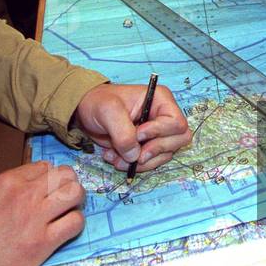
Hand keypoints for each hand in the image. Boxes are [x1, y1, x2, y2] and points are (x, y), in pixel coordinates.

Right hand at [0, 161, 83, 265]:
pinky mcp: (43, 242)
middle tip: (64, 195)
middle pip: (65, 175)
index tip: (50, 186)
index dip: (50, 177)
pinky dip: (75, 223)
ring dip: (75, 201)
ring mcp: (36, 218)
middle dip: (68, 183)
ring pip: (75, 193)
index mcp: (7, 182)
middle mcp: (25, 195)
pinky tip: (66, 228)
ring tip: (69, 209)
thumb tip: (31, 179)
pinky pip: (75, 222)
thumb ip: (7, 188)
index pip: (44, 166)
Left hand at [74, 83, 191, 172]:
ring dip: (141, 162)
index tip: (138, 134)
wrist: (86, 112)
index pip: (176, 123)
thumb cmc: (98, 103)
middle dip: (154, 151)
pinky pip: (151, 162)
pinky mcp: (148, 146)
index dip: (159, 132)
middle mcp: (163, 116)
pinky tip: (116, 158)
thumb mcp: (108, 111)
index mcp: (160, 100)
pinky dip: (134, 165)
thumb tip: (136, 155)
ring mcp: (157, 133)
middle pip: (179, 140)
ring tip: (116, 157)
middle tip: (134, 154)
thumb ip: (123, 132)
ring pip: (165, 155)